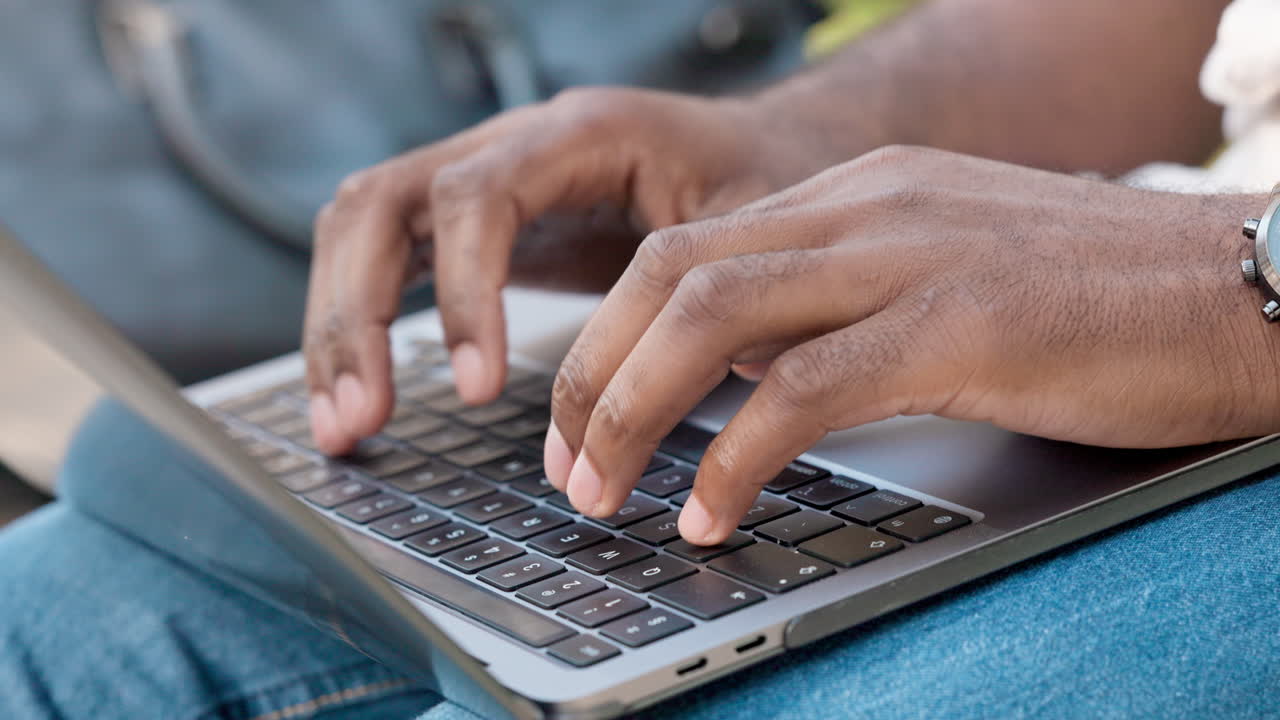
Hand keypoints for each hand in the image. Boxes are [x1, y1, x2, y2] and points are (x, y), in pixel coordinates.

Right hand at [303, 87, 837, 454]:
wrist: (757, 151)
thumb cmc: (757, 182)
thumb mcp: (748, 226)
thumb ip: (699, 291)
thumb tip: (654, 392)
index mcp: (581, 133)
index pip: (479, 196)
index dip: (463, 291)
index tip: (477, 387)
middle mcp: (511, 144)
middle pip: (380, 202)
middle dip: (355, 313)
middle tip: (362, 417)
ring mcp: (480, 178)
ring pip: (359, 228)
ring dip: (335, 326)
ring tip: (341, 426)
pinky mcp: (472, 224)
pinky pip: (383, 258)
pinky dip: (356, 325)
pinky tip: (356, 395)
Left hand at [544, 146, 1275, 543]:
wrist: (1245, 285)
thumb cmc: (1094, 299)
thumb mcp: (938, 276)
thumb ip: (839, 304)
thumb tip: (740, 371)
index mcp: (855, 190)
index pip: (683, 250)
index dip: (606, 337)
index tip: (576, 416)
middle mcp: (868, 204)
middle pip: (669, 275)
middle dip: (590, 375)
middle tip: (563, 466)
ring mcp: (912, 255)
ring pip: (712, 317)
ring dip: (633, 413)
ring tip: (601, 493)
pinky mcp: (962, 323)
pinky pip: (804, 390)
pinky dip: (736, 459)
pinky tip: (711, 514)